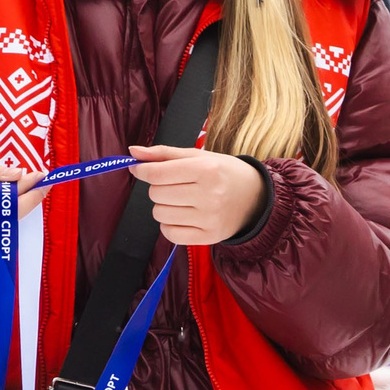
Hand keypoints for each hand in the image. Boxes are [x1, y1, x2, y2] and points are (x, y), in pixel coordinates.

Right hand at [0, 154, 47, 222]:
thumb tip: (18, 173)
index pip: (2, 198)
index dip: (23, 187)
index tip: (40, 175)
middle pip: (12, 211)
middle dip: (32, 195)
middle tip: (47, 179)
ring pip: (11, 216)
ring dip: (28, 199)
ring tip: (41, 182)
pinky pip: (6, 216)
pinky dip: (19, 203)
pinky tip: (29, 191)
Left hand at [130, 144, 265, 246]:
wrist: (256, 198)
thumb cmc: (225, 173)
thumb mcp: (200, 156)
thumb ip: (164, 154)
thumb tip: (133, 152)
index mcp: (207, 170)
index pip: (157, 174)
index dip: (142, 171)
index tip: (141, 169)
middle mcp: (209, 195)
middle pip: (156, 194)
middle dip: (159, 188)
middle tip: (177, 185)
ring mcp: (209, 219)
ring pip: (160, 214)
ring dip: (164, 207)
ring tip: (182, 201)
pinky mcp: (208, 237)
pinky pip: (169, 234)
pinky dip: (170, 225)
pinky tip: (183, 216)